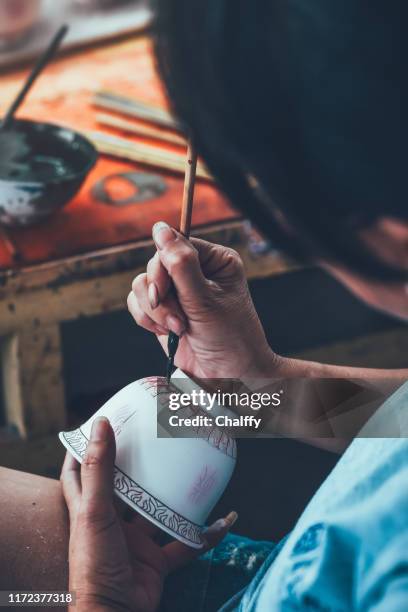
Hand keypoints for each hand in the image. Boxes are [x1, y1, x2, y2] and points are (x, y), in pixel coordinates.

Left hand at [61, 417, 235, 611]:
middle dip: (138, 466)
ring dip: (176, 497)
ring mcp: (134, 542)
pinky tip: (223, 521)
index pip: (79, 473)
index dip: (83, 449)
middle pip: (124, 487)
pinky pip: (185, 544)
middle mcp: (111, 523)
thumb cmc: (94, 566)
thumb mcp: (95, 511)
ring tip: (194, 472)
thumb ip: (100, 469)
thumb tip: (101, 424)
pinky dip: (205, 535)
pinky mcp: (156, 561)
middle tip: (156, 440)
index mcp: (89, 510)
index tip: (98, 425)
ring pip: (158, 512)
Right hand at [128, 222, 274, 378]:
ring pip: (142, 284)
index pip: (176, 244)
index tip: (163, 290)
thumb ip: (180, 264)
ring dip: (155, 311)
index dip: (163, 265)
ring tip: (178, 328)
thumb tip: (160, 228)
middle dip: (161, 295)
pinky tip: (166, 333)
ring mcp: (178, 292)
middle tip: (177, 318)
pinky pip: (137, 304)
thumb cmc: (230, 339)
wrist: (229, 378)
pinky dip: (146, 319)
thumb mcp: (205, 299)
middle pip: (155, 264)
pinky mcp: (163, 311)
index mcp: (215, 260)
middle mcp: (196, 272)